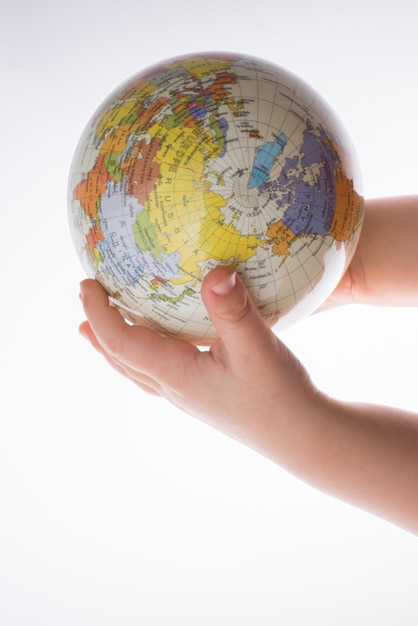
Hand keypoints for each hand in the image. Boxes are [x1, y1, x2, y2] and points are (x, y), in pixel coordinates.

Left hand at [79, 267, 318, 457]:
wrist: (298, 435)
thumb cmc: (278, 396)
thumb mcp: (258, 349)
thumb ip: (234, 311)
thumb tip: (215, 272)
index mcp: (175, 374)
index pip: (121, 342)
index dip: (99, 313)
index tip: (86, 284)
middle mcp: (173, 387)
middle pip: (120, 358)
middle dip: (98, 327)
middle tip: (86, 298)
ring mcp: (186, 394)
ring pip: (136, 368)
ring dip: (114, 344)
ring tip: (97, 329)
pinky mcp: (201, 394)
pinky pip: (157, 371)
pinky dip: (141, 353)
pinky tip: (158, 346)